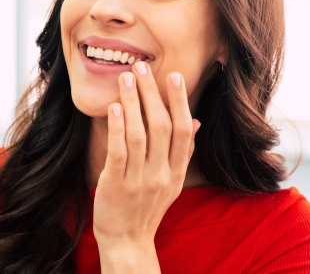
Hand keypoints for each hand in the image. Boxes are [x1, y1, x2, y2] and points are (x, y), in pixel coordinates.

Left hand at [93, 62, 198, 271]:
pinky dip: (117, 128)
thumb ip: (182, 152)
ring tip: (125, 78)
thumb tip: (194, 121)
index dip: (179, 101)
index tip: (173, 75)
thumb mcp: (171, 181)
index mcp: (176, 172)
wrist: (128, 241)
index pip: (183, 131)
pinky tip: (115, 107)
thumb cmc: (147, 206)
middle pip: (162, 127)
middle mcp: (161, 175)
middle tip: (142, 67)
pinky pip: (119, 152)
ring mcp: (139, 181)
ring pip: (140, 135)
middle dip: (152, 94)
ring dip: (133, 103)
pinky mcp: (116, 185)